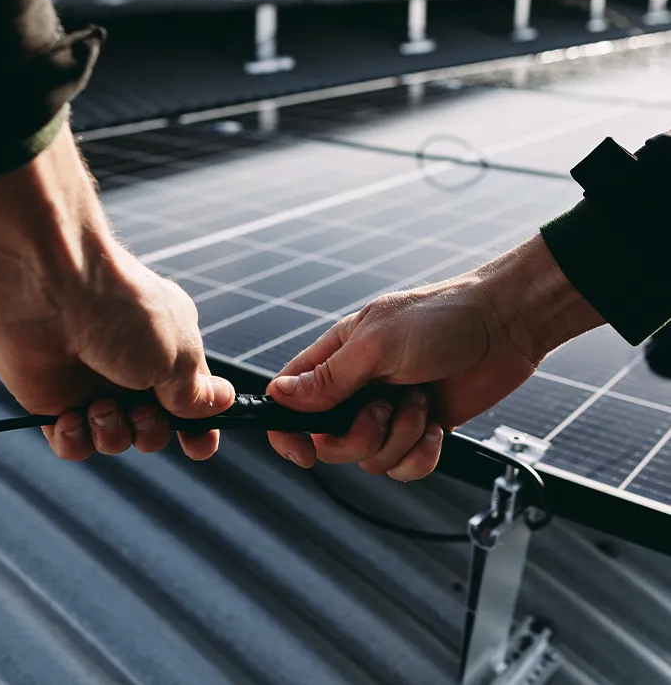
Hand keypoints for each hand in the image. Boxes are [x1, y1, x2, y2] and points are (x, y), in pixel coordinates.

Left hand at [0, 126, 233, 460]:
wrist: (51, 287)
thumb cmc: (123, 311)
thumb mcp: (178, 354)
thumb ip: (197, 392)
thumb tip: (222, 403)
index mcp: (171, 351)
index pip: (193, 401)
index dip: (200, 428)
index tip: (199, 446)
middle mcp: (134, 370)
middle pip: (156, 429)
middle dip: (153, 431)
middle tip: (143, 411)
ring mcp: (94, 386)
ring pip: (117, 440)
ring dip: (114, 434)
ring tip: (101, 406)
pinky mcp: (54, 401)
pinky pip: (73, 445)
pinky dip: (76, 440)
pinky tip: (72, 417)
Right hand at [267, 235, 603, 479]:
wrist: (505, 326)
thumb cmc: (441, 318)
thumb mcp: (377, 344)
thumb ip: (329, 377)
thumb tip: (280, 396)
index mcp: (337, 358)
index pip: (291, 401)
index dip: (287, 431)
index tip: (304, 452)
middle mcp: (358, 387)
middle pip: (330, 442)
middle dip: (359, 436)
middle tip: (384, 408)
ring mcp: (390, 411)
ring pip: (370, 459)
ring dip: (399, 438)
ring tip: (421, 402)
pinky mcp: (421, 430)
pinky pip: (405, 467)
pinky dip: (421, 454)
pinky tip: (437, 424)